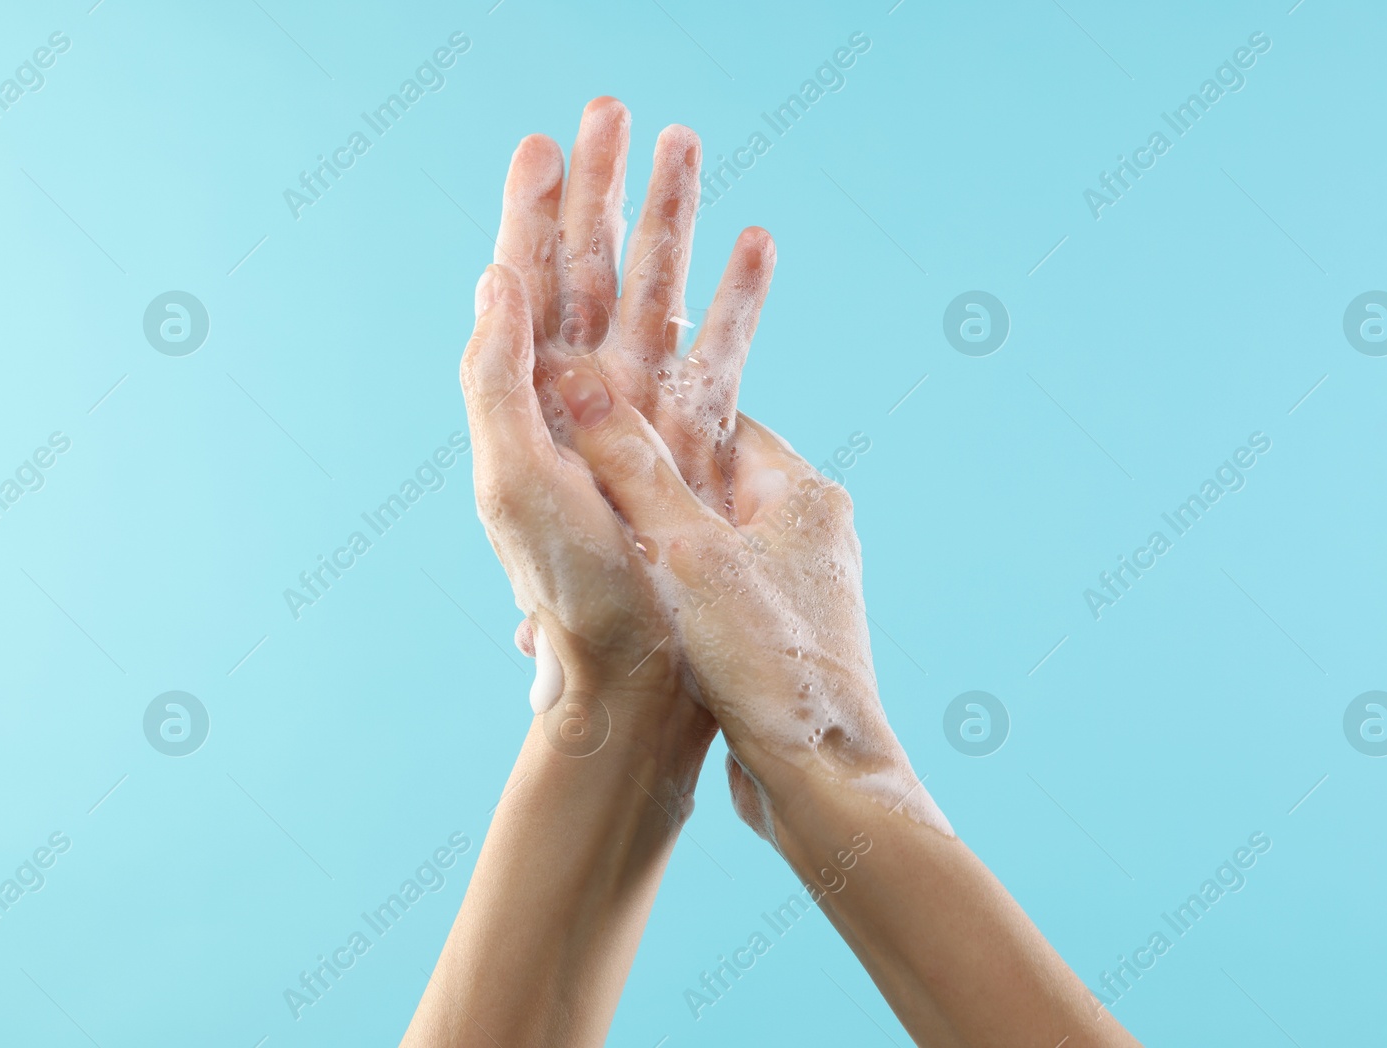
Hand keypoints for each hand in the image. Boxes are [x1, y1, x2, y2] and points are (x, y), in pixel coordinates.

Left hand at [485, 96, 775, 723]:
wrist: (639, 674)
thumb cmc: (567, 590)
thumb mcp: (509, 483)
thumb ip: (496, 377)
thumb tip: (494, 276)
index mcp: (530, 398)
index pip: (528, 279)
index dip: (532, 210)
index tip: (544, 142)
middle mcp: (587, 394)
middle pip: (595, 264)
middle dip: (606, 188)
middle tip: (617, 110)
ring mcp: (648, 411)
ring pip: (661, 289)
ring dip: (674, 218)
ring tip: (690, 145)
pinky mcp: (701, 437)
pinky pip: (723, 347)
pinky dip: (739, 294)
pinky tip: (755, 244)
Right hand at [550, 366, 945, 838]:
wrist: (823, 782)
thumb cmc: (769, 662)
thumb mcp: (688, 552)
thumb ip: (633, 469)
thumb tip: (581, 383)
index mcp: (803, 494)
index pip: (715, 424)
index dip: (646, 426)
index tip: (583, 436)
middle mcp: (809, 536)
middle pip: (699, 491)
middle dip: (627, 509)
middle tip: (563, 520)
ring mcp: (795, 592)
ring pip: (696, 556)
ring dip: (635, 571)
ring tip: (564, 593)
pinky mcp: (776, 643)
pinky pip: (705, 608)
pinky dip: (659, 617)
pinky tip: (600, 643)